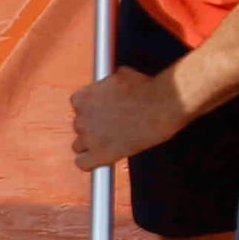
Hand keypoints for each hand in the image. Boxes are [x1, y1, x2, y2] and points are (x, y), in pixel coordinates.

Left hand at [71, 65, 190, 169]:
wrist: (161, 104)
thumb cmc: (147, 88)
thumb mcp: (121, 75)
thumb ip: (108, 83)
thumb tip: (113, 80)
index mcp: (82, 98)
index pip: (77, 106)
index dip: (91, 109)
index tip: (103, 111)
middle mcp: (81, 118)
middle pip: (79, 126)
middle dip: (94, 126)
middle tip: (113, 126)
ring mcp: (89, 138)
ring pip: (79, 146)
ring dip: (92, 144)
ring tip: (113, 140)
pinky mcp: (100, 155)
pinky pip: (83, 164)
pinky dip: (91, 163)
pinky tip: (104, 157)